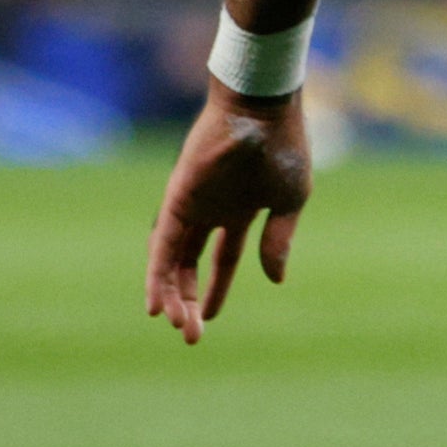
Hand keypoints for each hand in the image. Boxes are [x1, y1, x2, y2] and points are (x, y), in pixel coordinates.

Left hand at [144, 84, 312, 344]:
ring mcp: (191, 206)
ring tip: (177, 326)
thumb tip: (275, 280)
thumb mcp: (289, 201)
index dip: (218, 288)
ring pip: (173, 261)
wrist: (263, 111)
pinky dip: (157, 276)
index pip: (224, 258)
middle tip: (192, 336)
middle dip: (192, 300)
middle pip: (192, 265)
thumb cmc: (284, 147)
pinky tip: (158, 303)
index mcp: (241, 210)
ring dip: (173, 295)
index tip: (212, 318)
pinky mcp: (176, 200)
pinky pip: (161, 246)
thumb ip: (278, 240)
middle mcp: (210, 211)